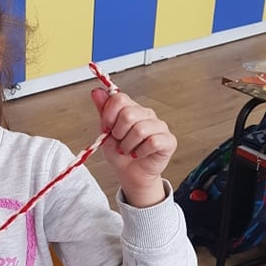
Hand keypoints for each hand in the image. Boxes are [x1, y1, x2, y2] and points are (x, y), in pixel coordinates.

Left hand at [91, 88, 175, 206]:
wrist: (129, 174)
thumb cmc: (119, 152)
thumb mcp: (106, 131)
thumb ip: (103, 111)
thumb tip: (96, 91)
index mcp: (131, 108)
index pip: (119, 98)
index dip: (108, 115)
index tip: (106, 128)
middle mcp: (147, 114)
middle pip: (128, 114)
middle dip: (118, 133)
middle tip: (119, 142)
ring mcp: (159, 126)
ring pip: (140, 130)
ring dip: (128, 145)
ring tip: (128, 150)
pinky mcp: (169, 140)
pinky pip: (153, 142)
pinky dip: (141, 152)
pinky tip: (139, 155)